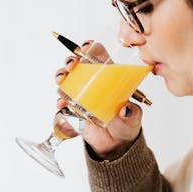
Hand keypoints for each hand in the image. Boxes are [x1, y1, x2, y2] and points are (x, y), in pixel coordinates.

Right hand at [53, 40, 142, 158]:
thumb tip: (125, 109)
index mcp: (108, 76)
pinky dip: (60, 100)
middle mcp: (91, 81)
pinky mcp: (72, 108)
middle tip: (71, 66)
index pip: (97, 54)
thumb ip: (132, 113)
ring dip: (61, 75)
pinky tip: (62, 103)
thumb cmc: (125, 124)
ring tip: (62, 80)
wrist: (114, 144)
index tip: (86, 48)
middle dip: (70, 60)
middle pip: (77, 63)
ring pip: (66, 78)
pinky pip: (62, 100)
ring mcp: (80, 93)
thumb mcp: (133, 118)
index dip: (90, 47)